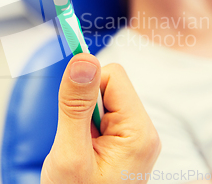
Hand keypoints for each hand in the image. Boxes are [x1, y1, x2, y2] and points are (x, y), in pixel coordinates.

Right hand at [41, 53, 161, 183]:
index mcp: (139, 132)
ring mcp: (135, 136)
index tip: (68, 106)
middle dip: (84, 104)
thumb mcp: (70, 154)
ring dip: (83, 117)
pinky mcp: (124, 141)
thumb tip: (83, 57)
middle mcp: (142, 130)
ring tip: (80, 148)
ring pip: (103, 99)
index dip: (85, 85)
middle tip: (76, 139)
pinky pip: (102, 114)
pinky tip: (84, 149)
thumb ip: (75, 105)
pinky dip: (86, 126)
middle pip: (109, 85)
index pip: (112, 76)